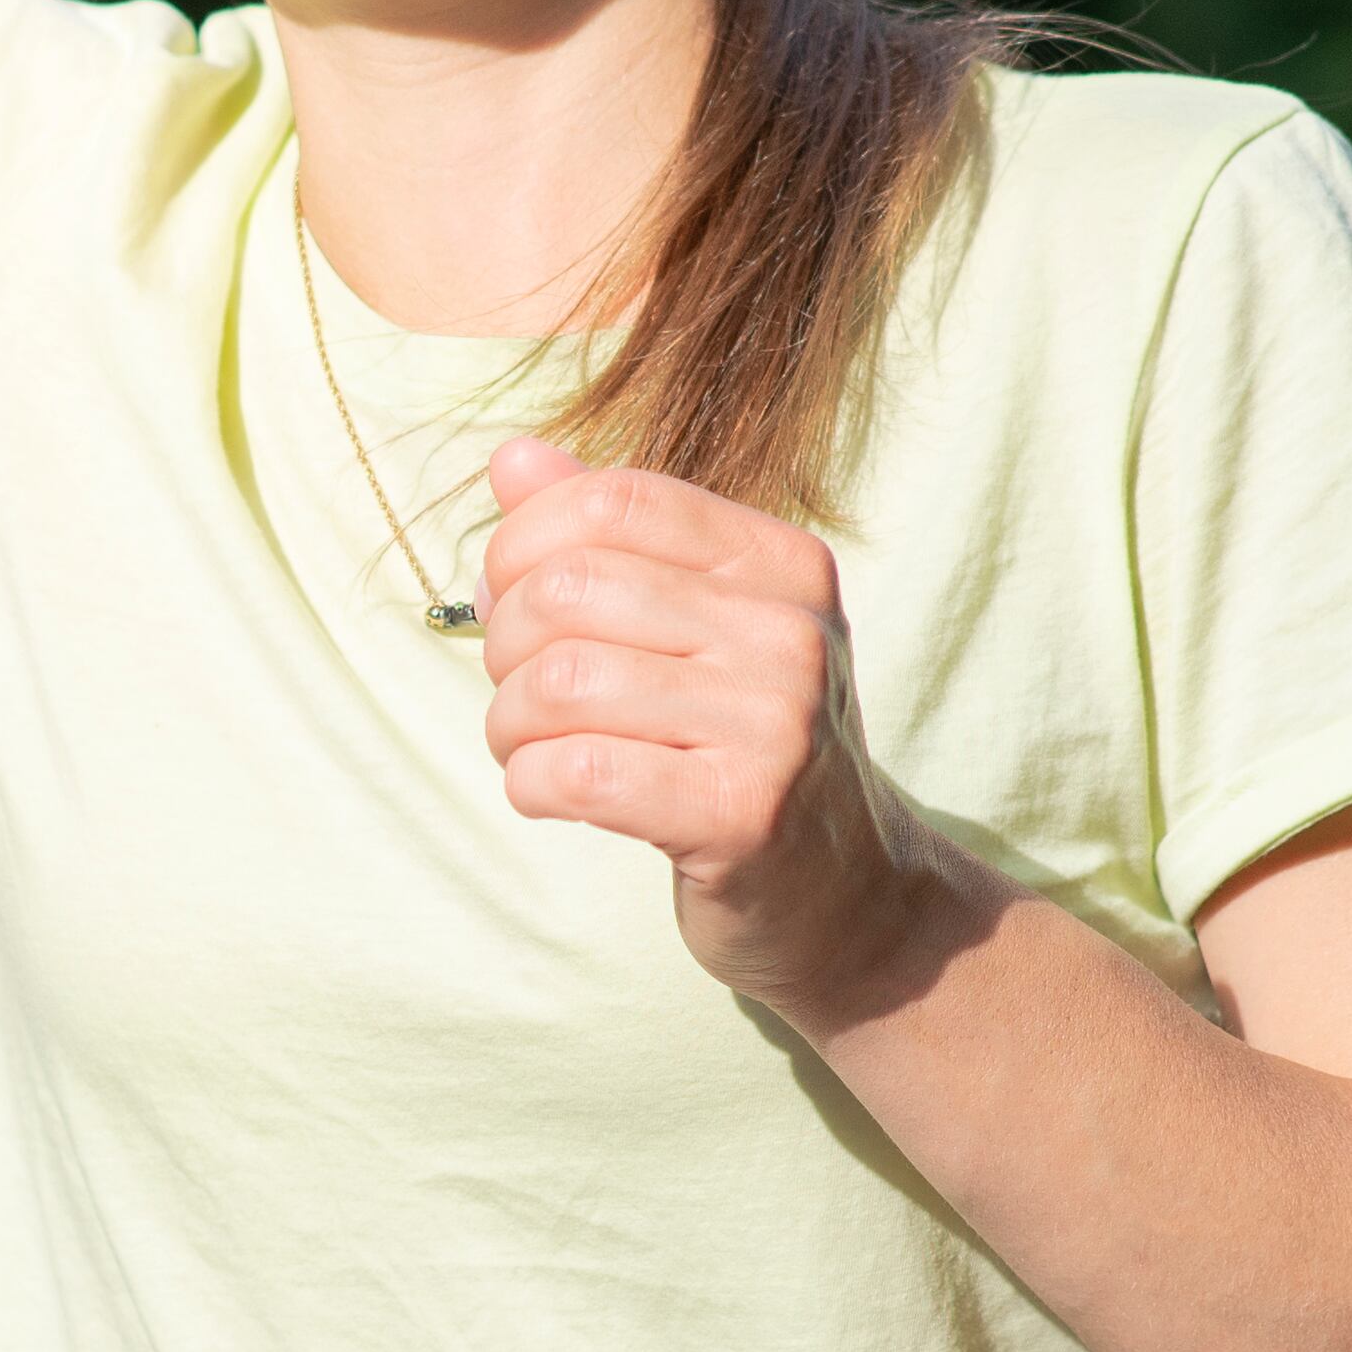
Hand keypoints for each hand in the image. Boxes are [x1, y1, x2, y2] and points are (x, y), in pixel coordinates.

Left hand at [477, 437, 960, 1025]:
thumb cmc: (744, 746)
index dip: (524, 542)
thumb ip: (607, 539)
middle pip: (571, 588)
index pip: (616, 499)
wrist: (845, 893)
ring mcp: (776, 723)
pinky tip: (549, 794)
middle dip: (506, 643)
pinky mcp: (741, 813)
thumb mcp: (699, 625)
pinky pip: (578, 771)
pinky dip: (531, 783)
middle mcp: (791, 631)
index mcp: (782, 563)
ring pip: (563, 680)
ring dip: (510, 723)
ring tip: (528, 747)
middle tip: (518, 691)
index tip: (507, 595)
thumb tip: (512, 458)